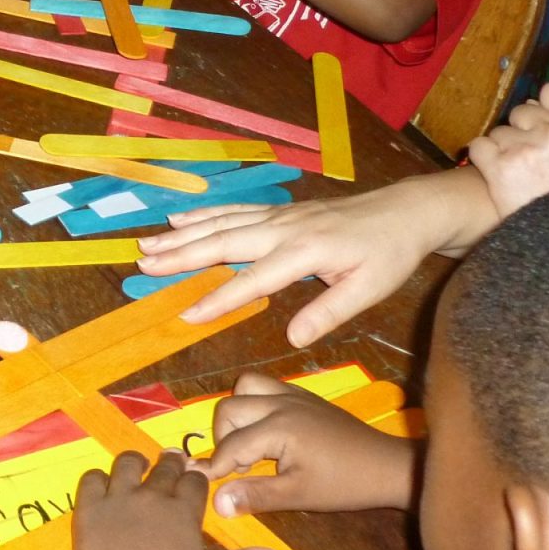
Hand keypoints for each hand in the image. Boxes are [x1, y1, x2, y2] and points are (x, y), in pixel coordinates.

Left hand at [70, 451, 279, 549]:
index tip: (196, 476)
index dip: (197, 478)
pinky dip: (96, 478)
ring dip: (134, 462)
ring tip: (138, 463)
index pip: (195, 482)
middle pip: (165, 468)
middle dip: (171, 461)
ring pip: (126, 464)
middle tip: (172, 458)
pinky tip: (100, 482)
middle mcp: (153, 497)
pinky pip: (91, 479)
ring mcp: (119, 499)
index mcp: (184, 513)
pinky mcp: (90, 509)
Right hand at [136, 181, 459, 346]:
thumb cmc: (388, 255)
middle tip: (143, 263)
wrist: (405, 212)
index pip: (252, 280)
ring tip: (148, 244)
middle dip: (181, 254)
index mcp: (304, 252)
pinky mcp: (280, 210)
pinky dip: (204, 214)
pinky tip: (180, 218)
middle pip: (223, 242)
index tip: (184, 314)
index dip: (217, 299)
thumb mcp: (368, 290)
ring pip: (222, 223)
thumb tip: (291, 338)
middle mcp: (284, 228)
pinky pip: (234, 211)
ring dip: (183, 234)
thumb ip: (328, 313)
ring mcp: (279, 215)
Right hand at [191, 373, 415, 514]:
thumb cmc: (343, 484)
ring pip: (245, 385)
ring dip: (237, 412)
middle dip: (223, 437)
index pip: (231, 444)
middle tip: (237, 467)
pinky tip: (268, 431)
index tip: (203, 483)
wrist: (386, 466)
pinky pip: (266, 385)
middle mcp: (281, 401)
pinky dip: (255, 403)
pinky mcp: (303, 394)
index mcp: (278, 426)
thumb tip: (216, 502)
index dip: (214, 466)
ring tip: (248, 442)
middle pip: (229, 407)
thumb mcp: (298, 495)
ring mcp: (293, 393)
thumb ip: (255, 495)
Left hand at [467, 81, 548, 217]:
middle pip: (522, 111)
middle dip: (523, 131)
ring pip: (500, 131)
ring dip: (504, 149)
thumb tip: (534, 103)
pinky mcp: (499, 167)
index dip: (546, 106)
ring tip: (520, 176)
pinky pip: (479, 146)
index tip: (545, 124)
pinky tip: (499, 178)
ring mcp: (526, 149)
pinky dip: (484, 160)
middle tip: (533, 160)